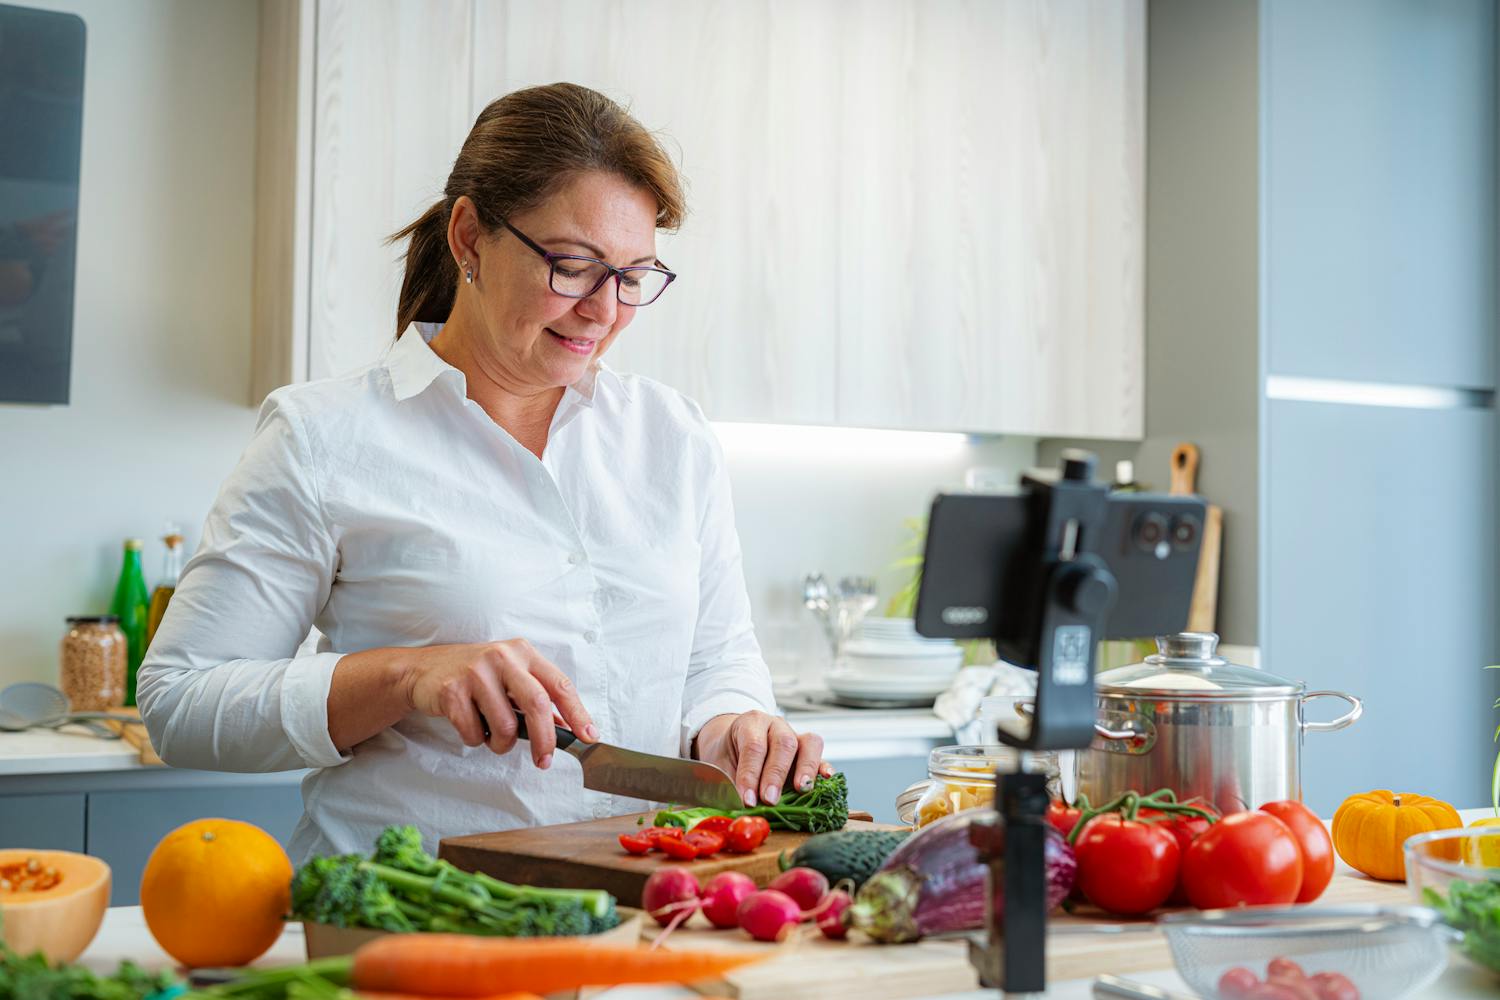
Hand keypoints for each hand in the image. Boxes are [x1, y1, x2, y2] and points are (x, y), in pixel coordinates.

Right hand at [400, 639, 595, 767]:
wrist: (423, 670)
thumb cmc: (474, 676)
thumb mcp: (509, 678)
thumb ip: (537, 697)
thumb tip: (567, 726)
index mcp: (524, 653)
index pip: (559, 685)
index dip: (578, 714)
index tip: (588, 737)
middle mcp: (503, 657)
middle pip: (537, 704)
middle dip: (545, 740)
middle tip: (544, 761)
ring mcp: (476, 672)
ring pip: (505, 725)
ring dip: (501, 744)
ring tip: (493, 737)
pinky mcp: (452, 690)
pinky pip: (474, 732)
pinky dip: (476, 740)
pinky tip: (470, 727)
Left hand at [693, 711, 831, 806]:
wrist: (732, 741)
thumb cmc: (726, 754)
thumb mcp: (718, 764)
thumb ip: (727, 782)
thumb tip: (739, 806)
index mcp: (751, 723)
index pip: (753, 746)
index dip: (750, 775)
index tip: (747, 800)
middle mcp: (776, 726)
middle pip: (784, 744)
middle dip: (776, 774)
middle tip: (769, 799)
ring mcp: (796, 736)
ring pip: (809, 743)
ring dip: (806, 769)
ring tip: (801, 790)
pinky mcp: (808, 752)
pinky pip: (821, 756)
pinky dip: (823, 767)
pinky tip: (826, 779)